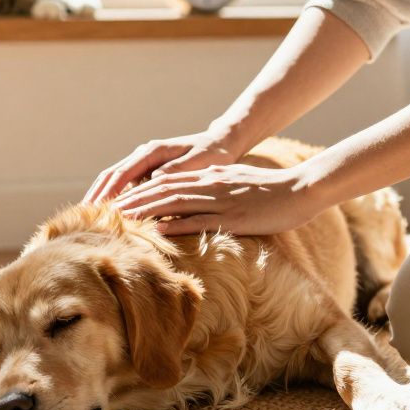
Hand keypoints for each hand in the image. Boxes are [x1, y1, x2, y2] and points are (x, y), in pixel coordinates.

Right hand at [84, 131, 241, 203]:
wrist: (220, 144)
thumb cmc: (212, 154)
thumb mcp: (197, 161)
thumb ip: (175, 170)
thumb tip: (153, 180)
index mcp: (152, 151)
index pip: (122, 174)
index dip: (108, 193)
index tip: (96, 209)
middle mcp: (143, 154)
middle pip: (111, 175)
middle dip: (95, 195)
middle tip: (81, 216)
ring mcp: (143, 161)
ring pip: (113, 178)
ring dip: (100, 195)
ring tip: (87, 215)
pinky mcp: (146, 169)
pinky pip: (124, 183)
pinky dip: (112, 196)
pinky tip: (106, 211)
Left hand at [112, 162, 323, 236]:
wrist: (302, 189)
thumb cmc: (273, 191)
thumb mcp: (237, 184)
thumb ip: (215, 189)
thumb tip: (195, 201)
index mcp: (210, 177)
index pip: (166, 181)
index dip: (140, 190)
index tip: (118, 200)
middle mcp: (210, 184)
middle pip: (162, 189)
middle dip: (133, 200)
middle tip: (106, 210)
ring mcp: (220, 200)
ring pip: (174, 202)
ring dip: (145, 211)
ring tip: (121, 219)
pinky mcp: (233, 216)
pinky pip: (198, 220)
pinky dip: (174, 225)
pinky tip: (156, 232)